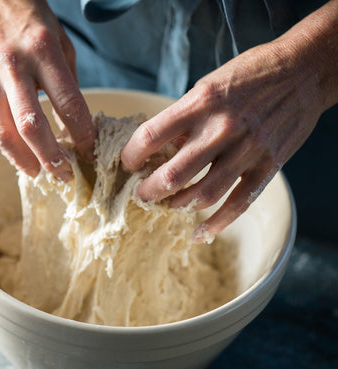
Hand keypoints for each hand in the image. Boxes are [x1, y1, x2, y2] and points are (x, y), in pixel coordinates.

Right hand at [0, 0, 95, 179]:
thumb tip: (72, 123)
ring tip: (38, 173)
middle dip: (51, 158)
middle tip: (65, 175)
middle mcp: (11, 65)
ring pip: (3, 133)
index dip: (81, 134)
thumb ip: (65, 80)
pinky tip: (17, 152)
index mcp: (42, 49)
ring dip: (23, 160)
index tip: (88, 150)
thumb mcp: (57, 37)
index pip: (68, 104)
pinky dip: (5, 142)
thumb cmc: (25, 13)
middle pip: (31, 127)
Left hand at [121, 0, 337, 241]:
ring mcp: (247, 150)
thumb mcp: (209, 85)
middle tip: (141, 194)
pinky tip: (199, 233)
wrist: (305, 69)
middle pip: (173, 175)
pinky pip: (237, 204)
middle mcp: (222, 128)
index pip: (151, 136)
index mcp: (201, 102)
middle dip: (149, 191)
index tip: (128, 164)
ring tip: (169, 204)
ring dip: (178, 205)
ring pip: (202, 195)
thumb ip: (184, 118)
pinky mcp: (267, 166)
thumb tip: (158, 149)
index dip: (132, 156)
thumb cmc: (250, 75)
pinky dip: (215, 224)